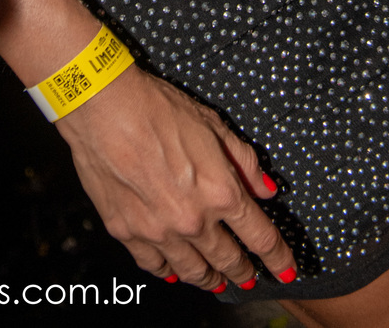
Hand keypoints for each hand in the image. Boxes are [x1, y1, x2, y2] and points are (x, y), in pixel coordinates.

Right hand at [57, 65, 293, 291]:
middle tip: (249, 278)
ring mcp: (158, 231)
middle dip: (243, 271)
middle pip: (227, 258)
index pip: (260, 236)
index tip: (286, 269)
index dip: (277, 257)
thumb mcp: (212, 125)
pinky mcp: (126, 231)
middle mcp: (192, 220)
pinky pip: (153, 264)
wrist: (102, 105)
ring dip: (209, 278)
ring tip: (217, 282)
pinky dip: (168, 271)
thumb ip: (243, 162)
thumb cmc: (156, 107)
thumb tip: (266, 190)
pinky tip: (174, 272)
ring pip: (192, 270)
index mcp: (220, 192)